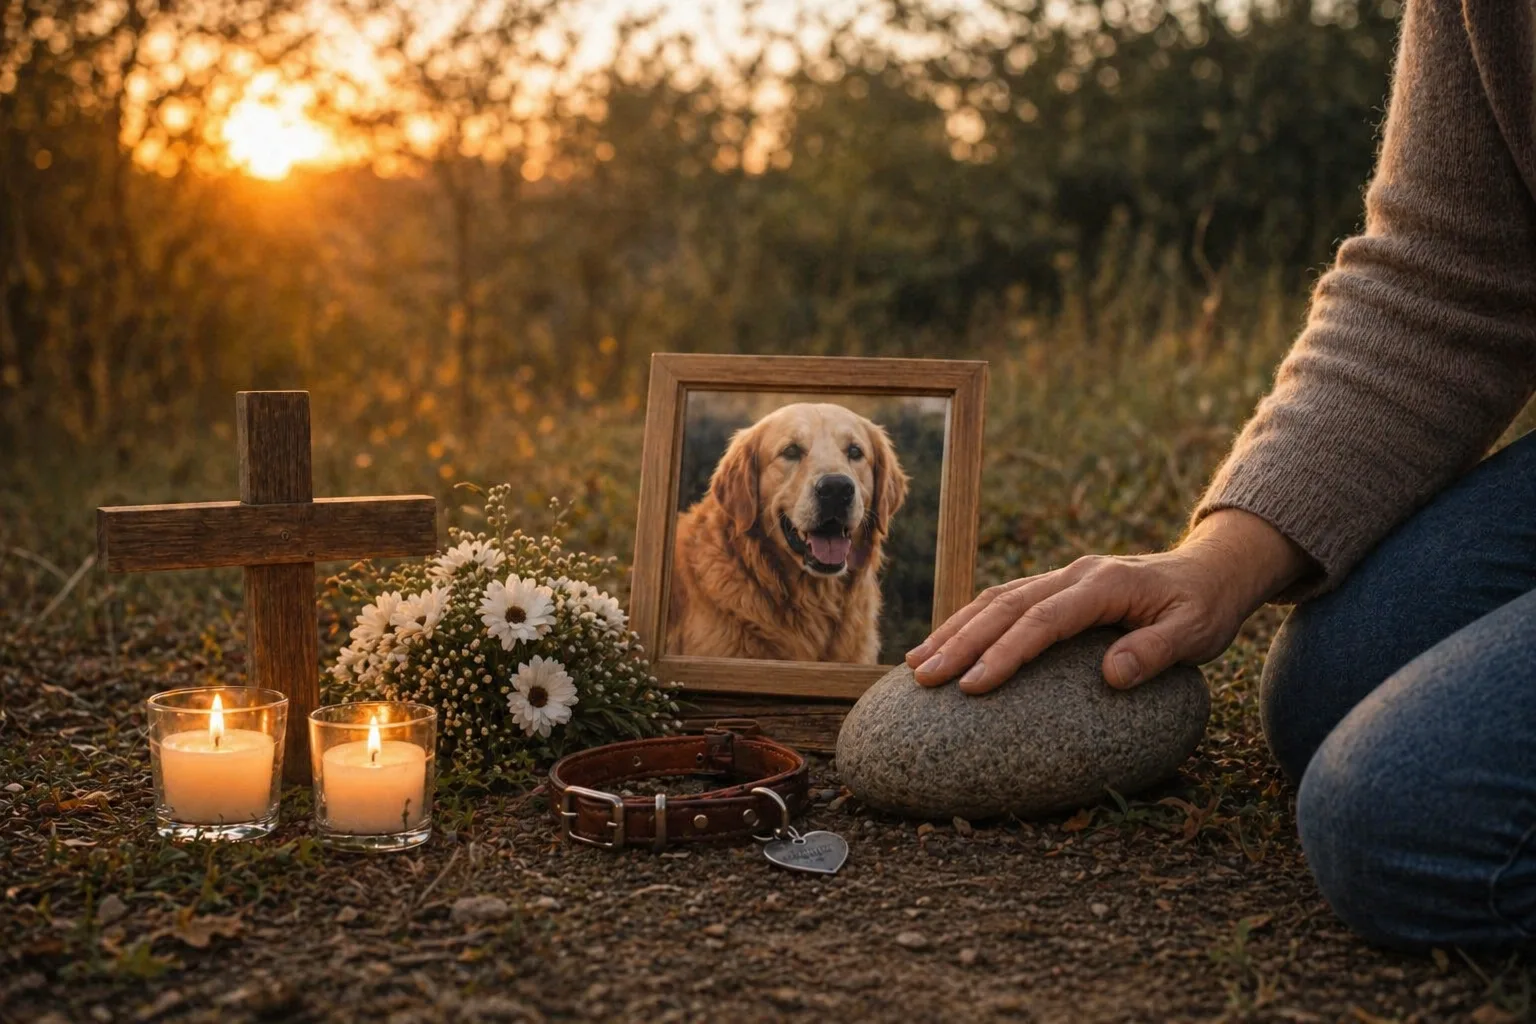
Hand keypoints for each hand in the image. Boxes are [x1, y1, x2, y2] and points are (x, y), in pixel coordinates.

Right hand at [906, 509, 1310, 692]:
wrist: (1209, 570)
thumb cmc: (1203, 607)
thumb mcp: (1196, 632)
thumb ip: (1155, 651)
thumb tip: (1112, 676)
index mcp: (1103, 584)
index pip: (1043, 619)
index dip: (1005, 652)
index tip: (974, 686)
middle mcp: (1073, 575)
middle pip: (1005, 606)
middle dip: (960, 642)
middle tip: (924, 678)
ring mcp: (1060, 577)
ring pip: (994, 600)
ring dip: (953, 631)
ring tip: (916, 665)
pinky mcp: (1054, 588)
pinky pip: (1002, 602)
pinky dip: (968, 623)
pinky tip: (942, 647)